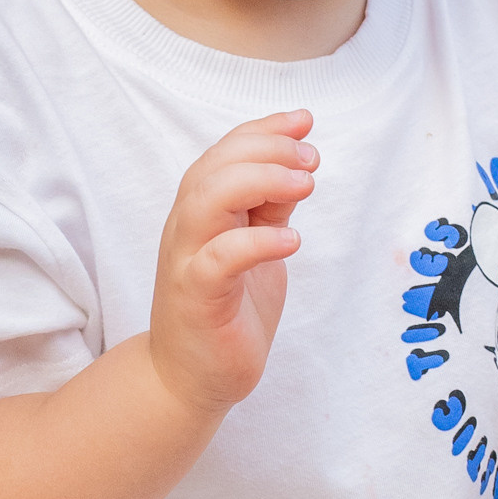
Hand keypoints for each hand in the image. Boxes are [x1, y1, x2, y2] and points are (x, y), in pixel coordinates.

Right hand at [147, 110, 318, 417]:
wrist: (192, 377)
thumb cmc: (227, 309)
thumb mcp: (258, 246)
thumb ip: (269, 207)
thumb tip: (299, 163)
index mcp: (201, 211)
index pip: (224, 153)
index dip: (263, 130)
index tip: (304, 121)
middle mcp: (187, 228)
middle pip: (214, 168)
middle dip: (267, 151)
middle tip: (311, 159)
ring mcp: (186, 261)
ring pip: (207, 201)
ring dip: (259, 182)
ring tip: (305, 184)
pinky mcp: (195, 297)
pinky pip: (219, 258)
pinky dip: (255, 242)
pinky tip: (291, 239)